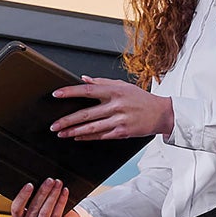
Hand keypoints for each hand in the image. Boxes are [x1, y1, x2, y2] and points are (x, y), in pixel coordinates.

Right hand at [9, 178, 82, 216]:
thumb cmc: (48, 214)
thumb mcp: (35, 206)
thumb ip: (32, 198)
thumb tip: (36, 183)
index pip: (16, 208)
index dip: (22, 196)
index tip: (30, 185)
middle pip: (33, 208)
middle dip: (43, 191)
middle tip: (49, 181)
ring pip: (45, 211)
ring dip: (53, 195)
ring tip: (58, 184)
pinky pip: (56, 216)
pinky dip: (61, 202)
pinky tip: (64, 193)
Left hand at [50, 76, 173, 140]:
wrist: (161, 113)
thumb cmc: (141, 99)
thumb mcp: (123, 85)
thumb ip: (102, 82)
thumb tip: (84, 79)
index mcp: (115, 91)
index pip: (88, 90)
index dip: (70, 92)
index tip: (57, 94)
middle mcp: (116, 106)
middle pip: (86, 114)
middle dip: (67, 120)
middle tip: (54, 125)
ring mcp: (119, 120)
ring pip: (92, 128)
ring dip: (74, 131)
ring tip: (61, 133)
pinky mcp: (122, 132)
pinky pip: (101, 136)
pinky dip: (88, 137)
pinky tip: (77, 137)